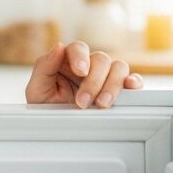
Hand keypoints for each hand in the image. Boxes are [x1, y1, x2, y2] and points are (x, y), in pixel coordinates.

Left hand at [25, 41, 143, 107]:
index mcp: (67, 60)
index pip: (78, 48)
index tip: (80, 72)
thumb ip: (45, 66)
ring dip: (112, 85)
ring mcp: (105, 76)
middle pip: (101, 59)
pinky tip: (130, 89)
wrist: (54, 127)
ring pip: (118, 67)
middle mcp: (89, 65)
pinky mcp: (118, 89)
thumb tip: (59, 46)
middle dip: (94, 81)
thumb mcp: (37, 88)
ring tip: (101, 104)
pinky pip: (132, 79)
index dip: (81, 57)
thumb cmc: (44, 106)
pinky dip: (134, 82)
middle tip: (83, 102)